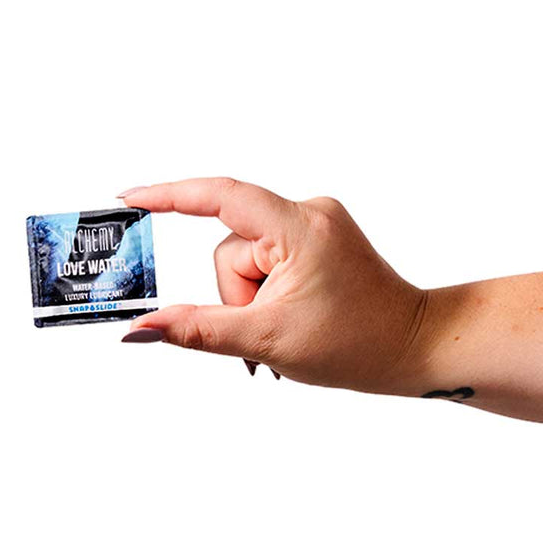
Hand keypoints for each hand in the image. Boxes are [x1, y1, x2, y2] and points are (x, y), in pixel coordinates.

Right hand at [119, 177, 426, 393]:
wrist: (412, 347)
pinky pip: (262, 257)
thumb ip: (197, 330)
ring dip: (248, 298)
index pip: (221, 195)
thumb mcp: (267, 339)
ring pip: (243, 258)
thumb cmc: (358, 344)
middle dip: (234, 295)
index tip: (129, 198)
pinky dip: (261, 291)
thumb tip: (141, 329)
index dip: (169, 195)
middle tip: (263, 329)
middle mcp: (308, 213)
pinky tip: (284, 315)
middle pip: (229, 246)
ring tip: (280, 328)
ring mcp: (312, 224)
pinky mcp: (313, 237)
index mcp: (300, 227)